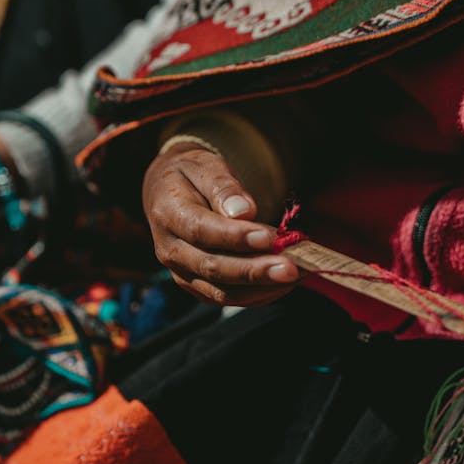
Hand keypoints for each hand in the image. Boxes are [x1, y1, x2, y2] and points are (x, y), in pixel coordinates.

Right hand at [142, 143, 298, 306]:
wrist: (170, 193)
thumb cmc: (192, 175)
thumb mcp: (205, 166)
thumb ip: (223, 187)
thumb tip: (244, 212)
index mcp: (168, 214)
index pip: (201, 230)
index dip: (235, 237)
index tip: (268, 238)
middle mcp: (170, 250)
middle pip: (213, 268)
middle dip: (255, 271)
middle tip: (290, 268)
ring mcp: (182, 272)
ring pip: (222, 291)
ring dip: (261, 287)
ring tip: (295, 274)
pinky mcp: (197, 286)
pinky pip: (229, 297)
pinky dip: (259, 294)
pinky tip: (283, 283)